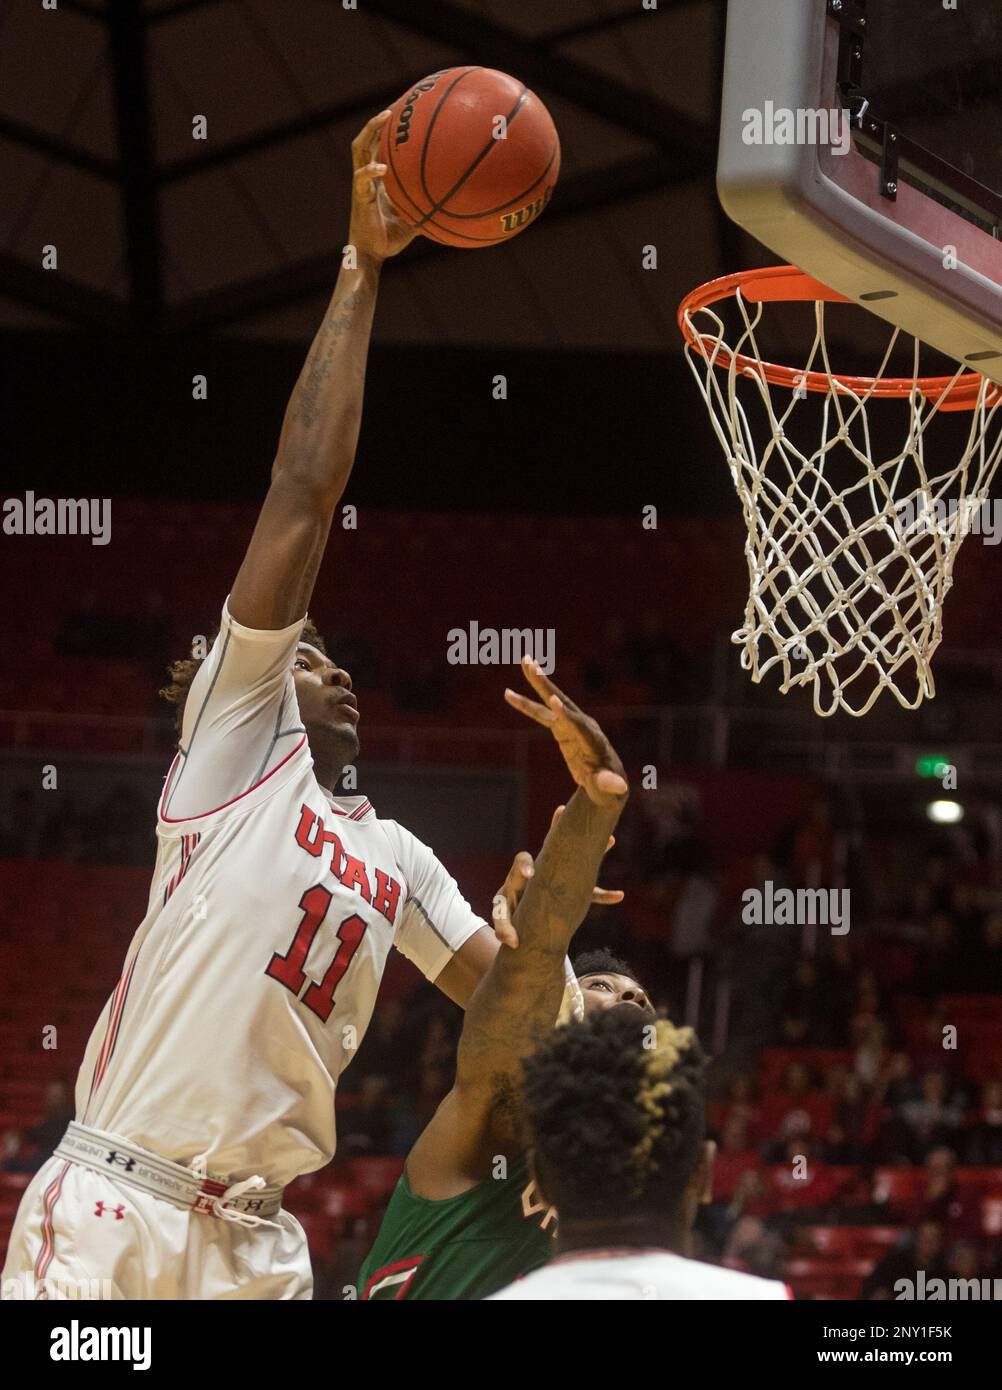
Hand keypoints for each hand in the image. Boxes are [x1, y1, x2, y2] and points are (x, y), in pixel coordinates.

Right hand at [348, 112, 417, 263]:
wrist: (373, 254)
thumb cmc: (392, 238)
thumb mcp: (416, 219)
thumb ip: (428, 207)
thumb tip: (455, 205)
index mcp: (378, 179)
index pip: (378, 148)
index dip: (386, 131)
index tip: (402, 114)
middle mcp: (368, 177)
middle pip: (366, 140)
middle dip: (377, 122)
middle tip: (395, 108)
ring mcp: (361, 185)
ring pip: (359, 150)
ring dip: (370, 131)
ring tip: (385, 117)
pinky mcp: (359, 198)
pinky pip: (361, 179)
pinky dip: (370, 171)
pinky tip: (381, 168)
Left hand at [490, 806, 623, 947]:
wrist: (519, 918)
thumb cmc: (510, 916)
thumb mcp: (504, 920)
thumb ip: (504, 928)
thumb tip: (511, 941)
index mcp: (521, 876)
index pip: (522, 861)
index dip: (524, 866)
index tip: (530, 873)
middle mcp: (541, 871)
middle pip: (550, 846)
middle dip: (556, 829)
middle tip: (562, 812)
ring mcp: (559, 879)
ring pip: (578, 862)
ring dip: (594, 851)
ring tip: (611, 839)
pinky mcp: (571, 894)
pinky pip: (589, 893)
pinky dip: (603, 896)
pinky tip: (619, 897)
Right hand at [504, 658, 628, 807]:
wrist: (604, 782)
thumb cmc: (607, 786)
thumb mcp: (607, 787)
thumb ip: (609, 784)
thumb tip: (620, 787)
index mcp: (593, 740)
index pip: (579, 725)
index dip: (566, 715)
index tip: (554, 701)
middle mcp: (582, 725)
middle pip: (562, 702)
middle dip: (547, 685)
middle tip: (532, 664)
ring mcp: (571, 724)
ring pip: (550, 701)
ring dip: (537, 682)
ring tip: (525, 662)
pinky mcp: (561, 727)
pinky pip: (540, 713)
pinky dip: (525, 705)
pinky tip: (509, 694)